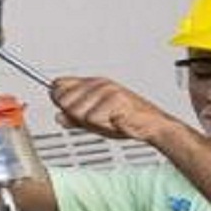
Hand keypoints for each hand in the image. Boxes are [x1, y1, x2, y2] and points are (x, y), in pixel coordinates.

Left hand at [50, 76, 182, 142]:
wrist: (152, 127)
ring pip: (77, 112)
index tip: (66, 108)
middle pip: (63, 100)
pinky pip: (92, 119)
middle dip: (75, 116)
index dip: (58, 99)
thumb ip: (76, 119)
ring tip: (108, 121)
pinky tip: (115, 123)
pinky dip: (102, 126)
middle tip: (95, 119)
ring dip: (91, 123)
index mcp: (93, 84)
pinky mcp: (115, 99)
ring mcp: (106, 90)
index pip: (59, 84)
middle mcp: (98, 84)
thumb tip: (58, 116)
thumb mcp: (96, 122)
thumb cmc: (126, 122)